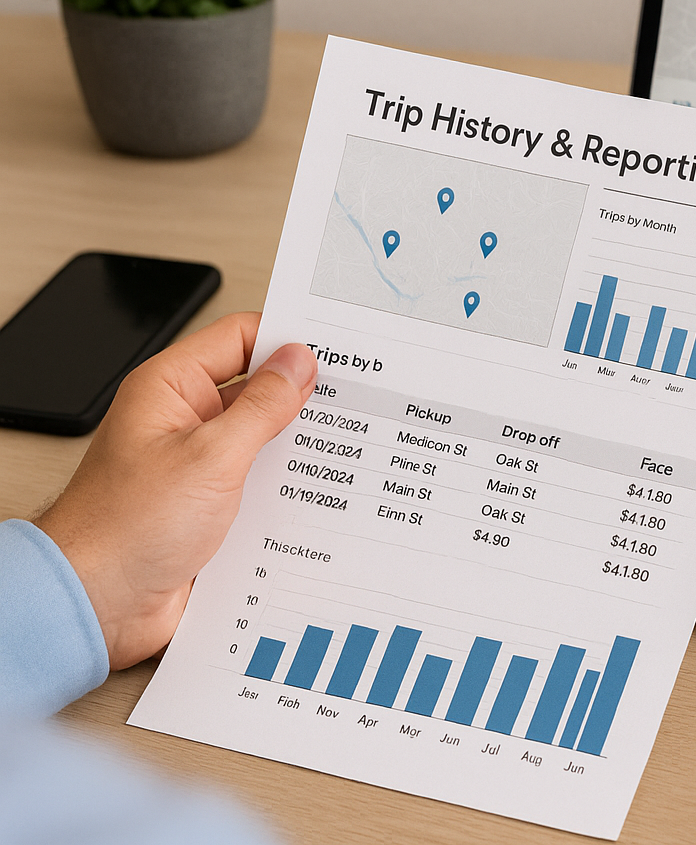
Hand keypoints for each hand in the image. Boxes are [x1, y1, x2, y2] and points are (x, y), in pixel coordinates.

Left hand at [34, 312, 315, 669]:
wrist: (99, 604)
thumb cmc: (125, 527)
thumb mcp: (211, 456)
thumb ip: (262, 406)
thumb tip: (297, 363)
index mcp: (171, 388)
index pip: (240, 337)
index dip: (287, 339)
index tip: (337, 352)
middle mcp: (185, 420)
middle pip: (257, 387)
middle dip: (303, 395)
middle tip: (351, 401)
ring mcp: (201, 463)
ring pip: (265, 437)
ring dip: (298, 445)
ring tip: (340, 449)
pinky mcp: (213, 504)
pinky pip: (262, 480)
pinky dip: (289, 485)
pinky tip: (316, 491)